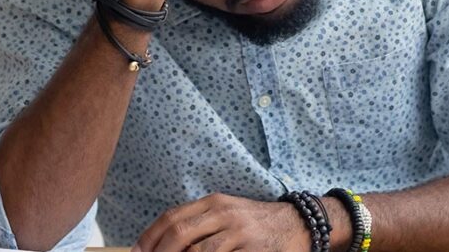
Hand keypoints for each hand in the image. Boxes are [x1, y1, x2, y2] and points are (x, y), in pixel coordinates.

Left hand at [132, 192, 311, 251]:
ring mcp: (239, 233)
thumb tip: (164, 242)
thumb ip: (200, 221)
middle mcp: (224, 213)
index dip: (150, 237)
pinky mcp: (253, 251)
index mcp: (214, 202)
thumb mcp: (227, 212)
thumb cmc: (256, 222)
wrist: (298, 224)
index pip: (172, 217)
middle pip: (180, 233)